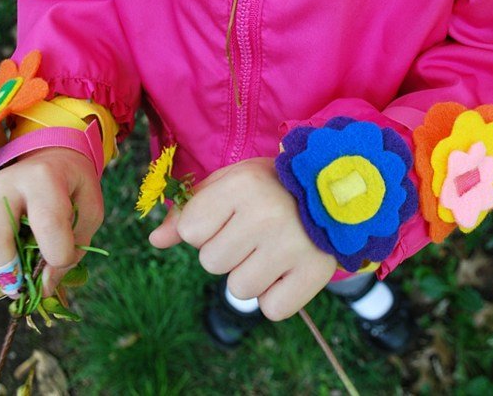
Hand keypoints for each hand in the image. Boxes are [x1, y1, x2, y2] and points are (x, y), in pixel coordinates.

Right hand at [0, 147, 103, 295]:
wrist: (48, 161)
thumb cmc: (72, 189)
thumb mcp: (89, 212)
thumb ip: (75, 249)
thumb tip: (44, 287)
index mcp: (43, 178)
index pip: (48, 225)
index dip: (59, 256)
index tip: (62, 263)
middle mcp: (4, 183)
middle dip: (13, 273)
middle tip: (28, 283)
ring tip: (19, 263)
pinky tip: (4, 255)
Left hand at [149, 157, 336, 320]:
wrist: (337, 192)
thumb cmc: (272, 187)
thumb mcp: (230, 183)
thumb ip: (190, 209)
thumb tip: (155, 240)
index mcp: (242, 186)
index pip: (190, 231)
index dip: (205, 227)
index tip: (230, 215)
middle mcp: (266, 216)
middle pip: (211, 263)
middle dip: (227, 252)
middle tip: (255, 233)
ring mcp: (292, 247)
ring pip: (239, 289)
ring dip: (251, 276)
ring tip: (272, 251)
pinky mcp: (314, 274)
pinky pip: (272, 309)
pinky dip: (277, 297)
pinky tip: (288, 271)